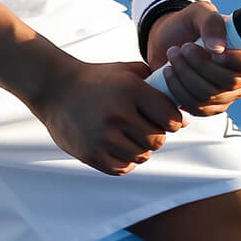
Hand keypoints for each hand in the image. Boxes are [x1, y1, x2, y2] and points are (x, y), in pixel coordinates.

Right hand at [29, 56, 184, 175]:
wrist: (55, 88)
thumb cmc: (98, 79)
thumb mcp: (128, 71)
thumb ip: (157, 83)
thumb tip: (185, 111)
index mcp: (132, 91)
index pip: (170, 118)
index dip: (174, 122)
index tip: (168, 121)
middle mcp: (118, 115)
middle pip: (158, 140)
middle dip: (157, 136)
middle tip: (148, 129)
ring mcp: (103, 136)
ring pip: (141, 156)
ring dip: (142, 150)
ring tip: (133, 139)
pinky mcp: (90, 153)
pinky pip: (121, 169)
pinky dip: (126, 162)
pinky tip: (121, 149)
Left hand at [146, 3, 240, 118]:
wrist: (165, 41)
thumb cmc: (187, 24)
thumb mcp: (198, 13)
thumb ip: (211, 23)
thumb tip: (218, 48)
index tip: (216, 53)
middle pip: (230, 82)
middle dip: (201, 65)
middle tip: (182, 48)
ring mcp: (228, 95)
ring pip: (210, 95)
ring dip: (185, 75)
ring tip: (172, 55)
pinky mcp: (209, 107)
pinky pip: (197, 107)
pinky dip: (179, 90)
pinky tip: (169, 73)